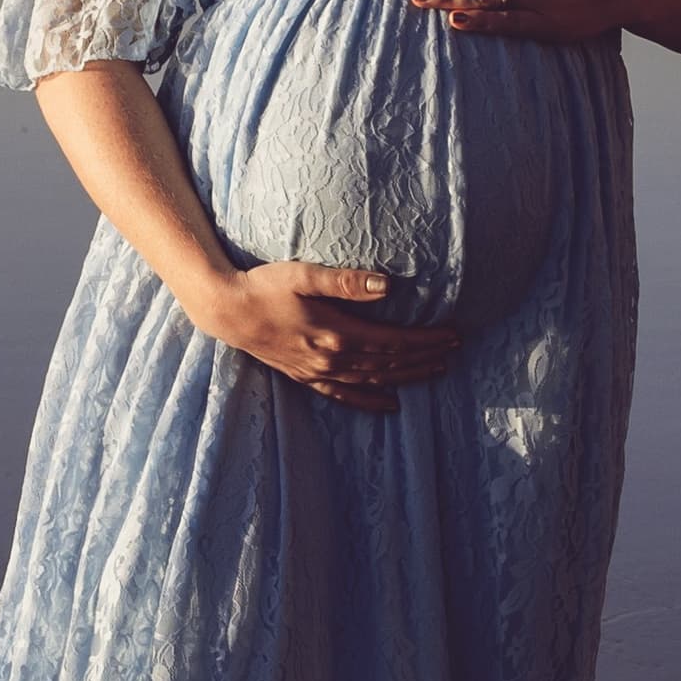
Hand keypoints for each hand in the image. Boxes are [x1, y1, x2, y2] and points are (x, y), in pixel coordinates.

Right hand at [187, 260, 461, 409]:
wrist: (227, 311)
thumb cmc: (265, 286)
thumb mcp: (305, 275)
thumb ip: (347, 282)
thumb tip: (388, 285)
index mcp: (338, 334)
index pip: (394, 341)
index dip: (426, 339)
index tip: (452, 334)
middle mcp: (332, 359)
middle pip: (390, 363)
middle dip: (424, 357)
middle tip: (453, 352)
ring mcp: (319, 372)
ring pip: (374, 380)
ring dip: (407, 377)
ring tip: (435, 372)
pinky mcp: (306, 377)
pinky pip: (345, 395)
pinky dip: (369, 401)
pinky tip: (389, 405)